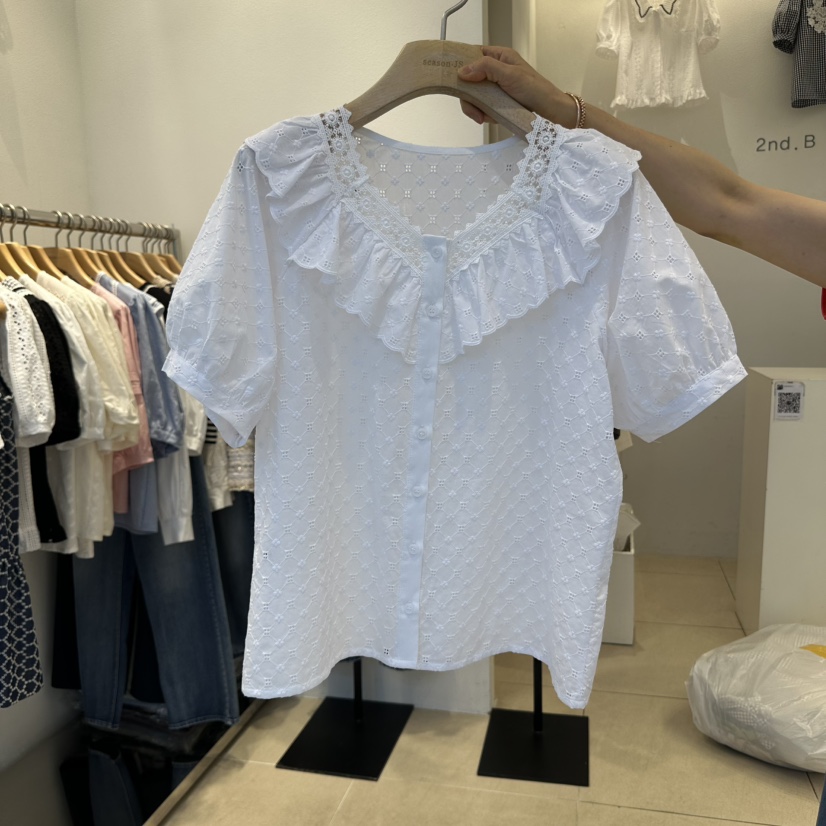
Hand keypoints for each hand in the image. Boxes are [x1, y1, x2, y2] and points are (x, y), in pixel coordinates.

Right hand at [458, 46, 575, 126]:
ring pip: (473, 96)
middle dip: (468, 96)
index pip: (473, 55)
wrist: (549, 112)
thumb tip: (462, 71)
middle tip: (472, 109)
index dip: (461, 64)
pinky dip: (482, 114)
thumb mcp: (510, 75)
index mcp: (500, 57)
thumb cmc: (535, 89)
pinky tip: (488, 119)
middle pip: (469, 80)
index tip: (452, 77)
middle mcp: (495, 71)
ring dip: (474, 108)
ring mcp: (495, 88)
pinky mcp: (496, 103)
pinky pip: (482, 107)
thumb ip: (486, 69)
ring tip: (481, 118)